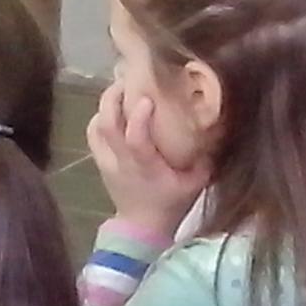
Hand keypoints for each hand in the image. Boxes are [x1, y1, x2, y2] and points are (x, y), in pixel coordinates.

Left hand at [86, 81, 209, 238]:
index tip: (148, 98)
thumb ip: (203, 157)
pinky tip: (113, 108)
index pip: (135, 140)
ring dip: (105, 104)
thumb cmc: (171, 203)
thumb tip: (213, 126)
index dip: (138, 118)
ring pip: (96, 126)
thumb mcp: (195, 184)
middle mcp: (121, 162)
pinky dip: (99, 116)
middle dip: (113, 97)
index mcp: (145, 167)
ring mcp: (106, 161)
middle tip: (128, 78)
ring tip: (121, 87)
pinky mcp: (100, 160)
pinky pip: (93, 133)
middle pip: (107, 125)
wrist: (143, 227)